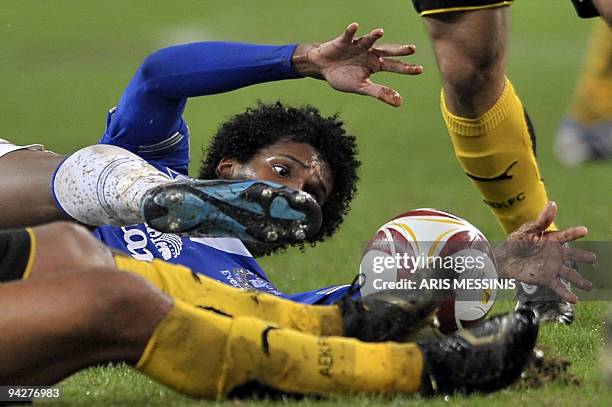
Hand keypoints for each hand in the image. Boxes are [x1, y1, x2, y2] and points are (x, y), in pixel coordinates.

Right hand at [292, 22, 422, 106]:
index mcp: (375, 65)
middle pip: (387, 51)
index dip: (406, 68)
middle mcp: (369, 53)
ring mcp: (357, 46)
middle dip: (398, 50)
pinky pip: (348, 35)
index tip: (419, 70)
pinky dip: (350, 31)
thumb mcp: (361, 87)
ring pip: (368, 40)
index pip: (394, 66)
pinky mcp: (343, 41)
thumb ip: (380, 93)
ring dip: (373, 35)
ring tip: (379, 32)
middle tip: (412, 49)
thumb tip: (400, 102)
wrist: (322, 67)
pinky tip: (354, 26)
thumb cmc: (343, 77)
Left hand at [496, 201, 595, 303]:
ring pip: (570, 274)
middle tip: (593, 258)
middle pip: (573, 256)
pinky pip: (559, 286)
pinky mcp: (546, 278)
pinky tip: (575, 299)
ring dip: (580, 280)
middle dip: (584, 257)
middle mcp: (555, 254)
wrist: (505, 258)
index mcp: (552, 240)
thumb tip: (553, 204)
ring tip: (590, 285)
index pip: (566, 235)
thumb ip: (542, 220)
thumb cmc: (517, 242)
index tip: (584, 230)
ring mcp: (552, 267)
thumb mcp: (528, 229)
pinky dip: (566, 293)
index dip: (575, 233)